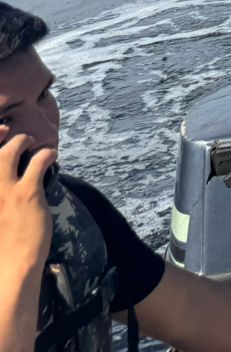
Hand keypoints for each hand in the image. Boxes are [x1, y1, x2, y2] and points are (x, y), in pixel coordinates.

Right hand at [0, 132, 55, 275]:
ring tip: (31, 142)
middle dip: (3, 139)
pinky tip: (51, 155)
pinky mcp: (26, 194)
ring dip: (22, 142)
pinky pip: (38, 162)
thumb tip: (7, 182)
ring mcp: (2, 190)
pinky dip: (46, 155)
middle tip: (14, 136)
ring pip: (11, 151)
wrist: (6, 270)